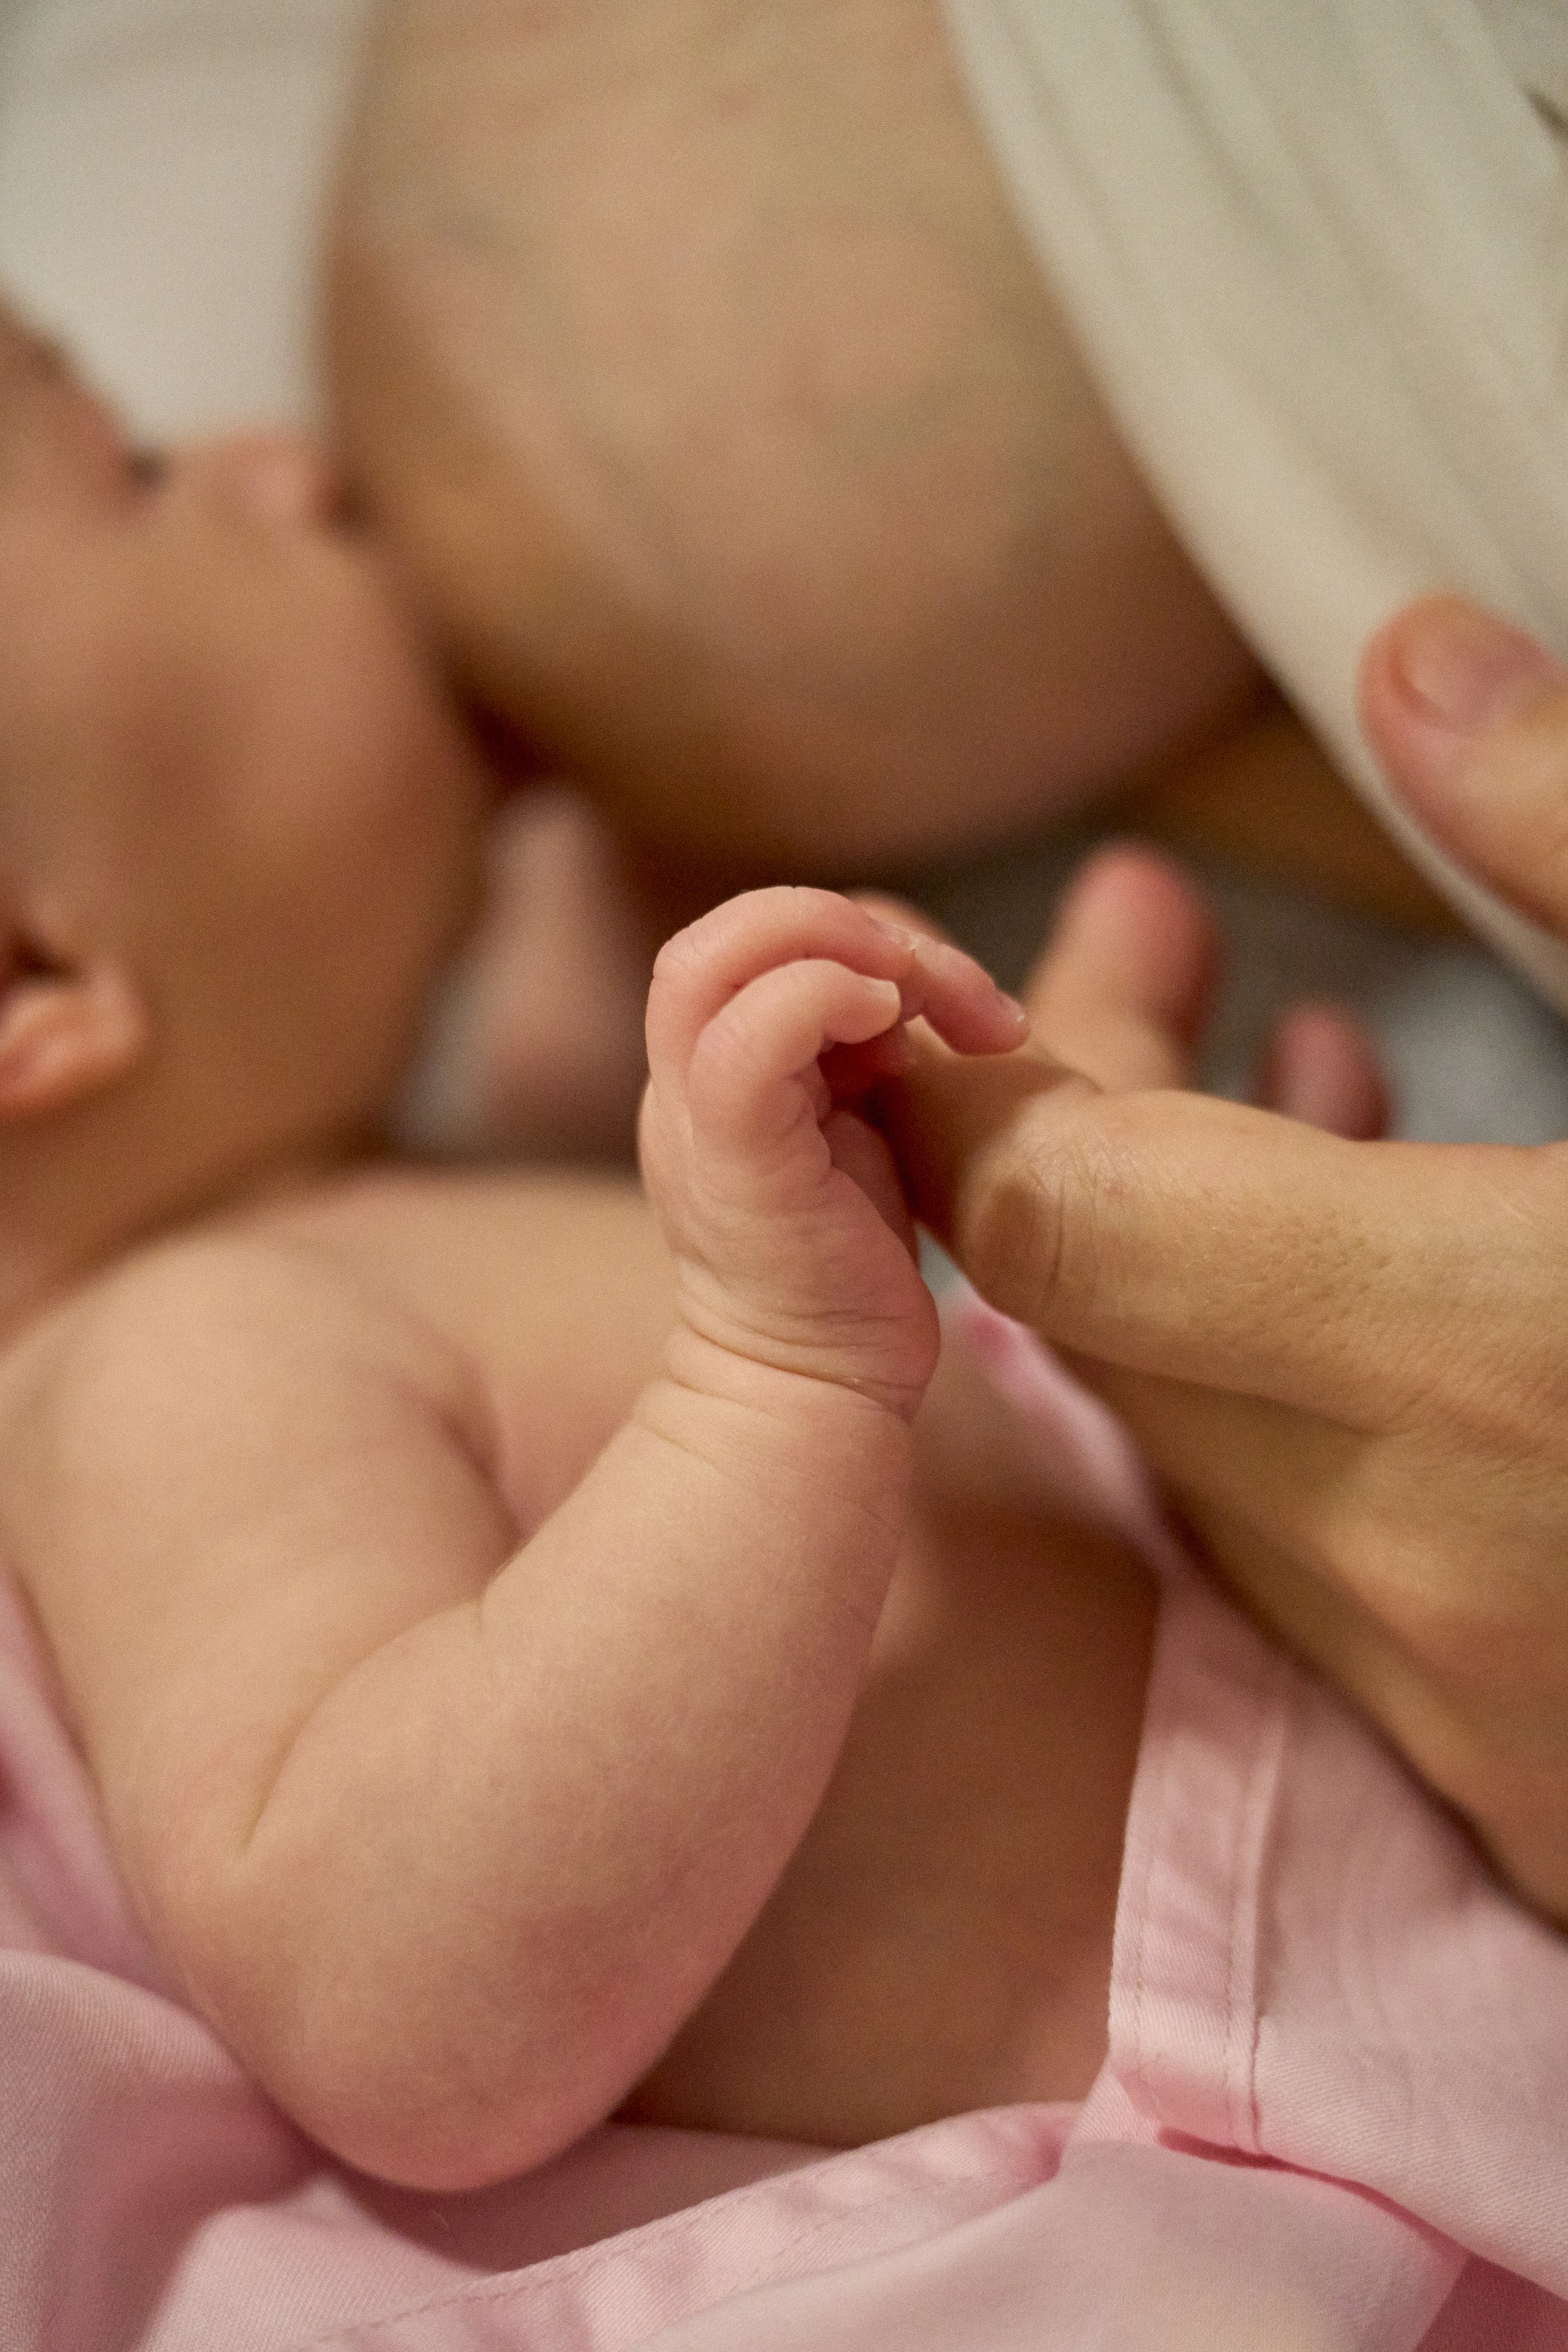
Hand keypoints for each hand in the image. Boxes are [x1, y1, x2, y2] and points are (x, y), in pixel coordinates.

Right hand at [640, 886, 1027, 1417]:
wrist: (816, 1389)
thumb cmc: (845, 1268)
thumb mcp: (852, 1124)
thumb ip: (854, 1044)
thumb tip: (899, 977)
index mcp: (707, 1065)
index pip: (748, 939)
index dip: (851, 934)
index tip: (948, 1001)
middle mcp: (682, 1080)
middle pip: (721, 931)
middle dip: (843, 923)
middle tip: (938, 986)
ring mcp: (695, 1118)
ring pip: (720, 957)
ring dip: (843, 949)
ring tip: (922, 1007)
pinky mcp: (732, 1161)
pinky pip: (750, 1037)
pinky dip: (827, 999)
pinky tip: (896, 1040)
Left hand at [890, 604, 1567, 1921]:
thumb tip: (1406, 661)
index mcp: (1502, 1356)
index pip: (1065, 1221)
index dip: (965, 1090)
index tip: (933, 982)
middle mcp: (1444, 1568)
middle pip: (1103, 1333)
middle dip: (1074, 1142)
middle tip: (1123, 967)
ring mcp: (1485, 1717)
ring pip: (1202, 1453)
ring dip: (1190, 1271)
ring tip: (1267, 1072)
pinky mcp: (1538, 1791)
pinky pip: (1323, 1565)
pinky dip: (1302, 1406)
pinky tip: (1383, 1268)